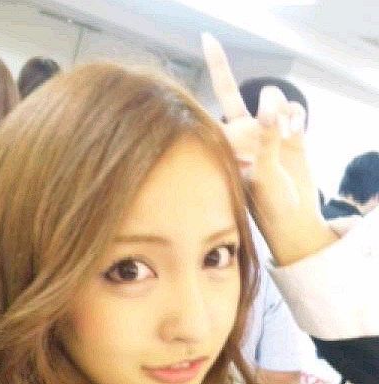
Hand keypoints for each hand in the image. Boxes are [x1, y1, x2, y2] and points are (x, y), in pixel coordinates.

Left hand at [201, 33, 336, 265]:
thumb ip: (266, 137)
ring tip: (287, 135)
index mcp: (225, 146)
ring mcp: (265, 134)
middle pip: (239, 96)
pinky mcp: (290, 134)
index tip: (207, 37)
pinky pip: (293, 110)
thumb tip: (269, 102)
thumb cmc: (269, 207)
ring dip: (281, 110)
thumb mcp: (263, 175)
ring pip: (271, 100)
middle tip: (273, 124)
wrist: (295, 223)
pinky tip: (297, 132)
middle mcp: (242, 137)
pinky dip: (298, 117)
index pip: (213, 107)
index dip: (215, 68)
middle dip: (261, 101)